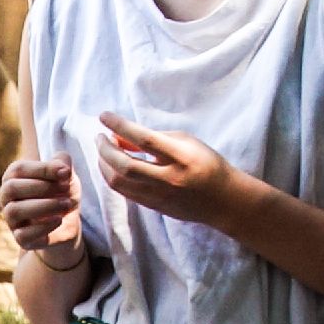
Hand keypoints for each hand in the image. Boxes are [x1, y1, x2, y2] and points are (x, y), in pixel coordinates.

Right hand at [0, 154, 82, 261]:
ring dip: (44, 206)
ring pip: (14, 211)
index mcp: (13, 176)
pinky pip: (23, 234)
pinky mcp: (20, 238)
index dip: (43, 169)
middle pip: (12, 188)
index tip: (66, 173)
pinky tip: (59, 220)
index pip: (19, 169)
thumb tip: (63, 168)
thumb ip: (63, 163)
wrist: (67, 220)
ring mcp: (11, 219)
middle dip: (42, 187)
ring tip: (66, 204)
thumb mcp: (65, 174)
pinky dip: (43, 227)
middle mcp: (6, 197)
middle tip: (66, 189)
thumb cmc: (61, 191)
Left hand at [91, 111, 244, 227]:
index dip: (120, 126)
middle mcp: (169, 178)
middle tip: (100, 137)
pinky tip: (111, 166)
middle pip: (125, 165)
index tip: (104, 116)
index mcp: (181, 157)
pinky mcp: (154, 207)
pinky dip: (112, 177)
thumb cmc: (206, 163)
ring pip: (119, 182)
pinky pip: (124, 192)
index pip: (144, 139)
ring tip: (103, 151)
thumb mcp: (185, 142)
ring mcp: (160, 196)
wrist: (223, 200)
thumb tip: (121, 136)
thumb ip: (154, 138)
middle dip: (105, 149)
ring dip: (104, 164)